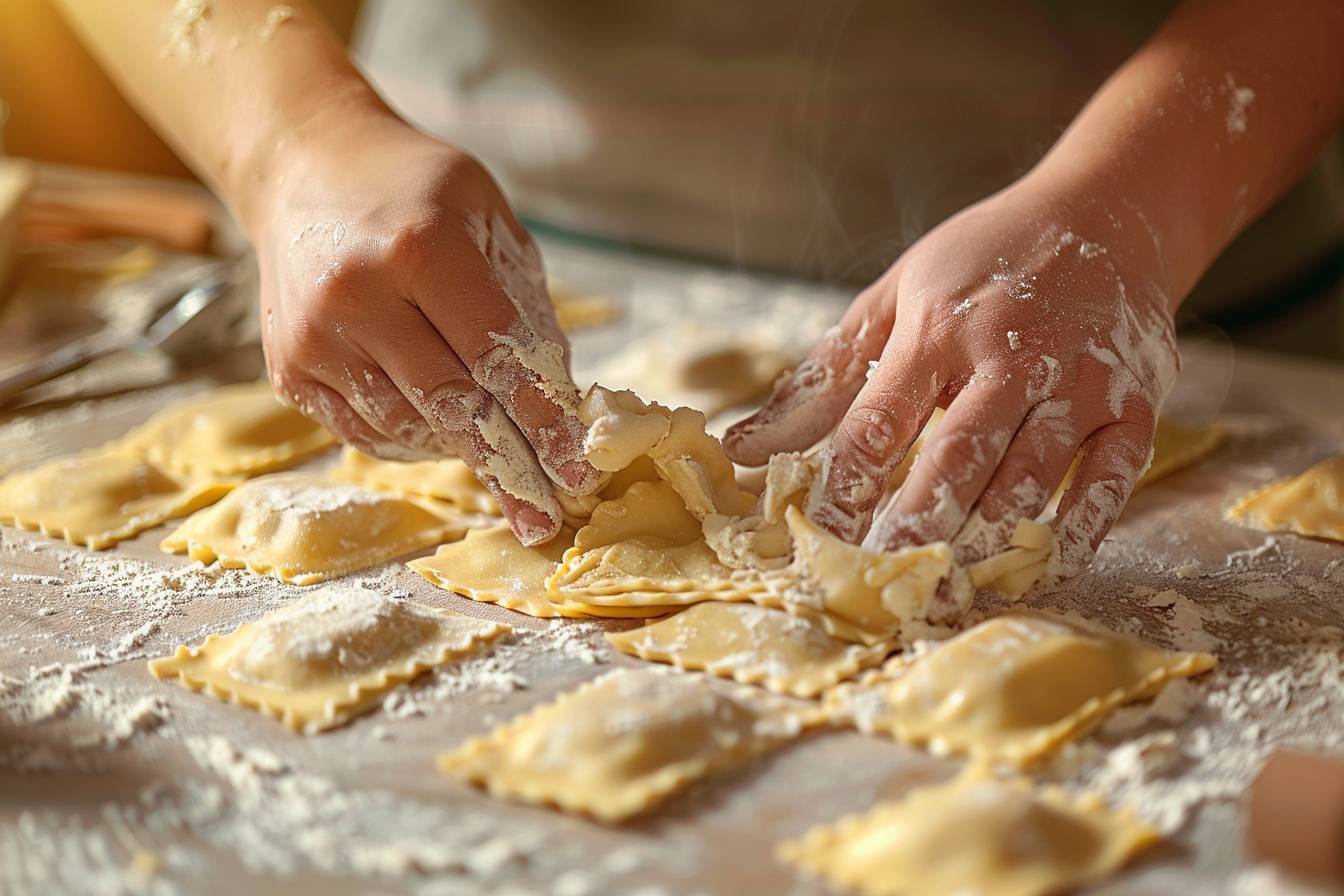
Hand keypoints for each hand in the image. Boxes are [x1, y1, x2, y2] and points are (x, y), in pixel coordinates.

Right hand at [253, 116, 599, 544]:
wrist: (304, 167)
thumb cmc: (415, 190)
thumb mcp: (489, 218)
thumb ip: (524, 306)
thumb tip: (559, 402)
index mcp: (420, 246)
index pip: (497, 357)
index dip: (543, 422)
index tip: (577, 473)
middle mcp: (358, 295)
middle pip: (453, 406)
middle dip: (510, 465)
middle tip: (546, 515)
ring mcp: (314, 338)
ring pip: (410, 429)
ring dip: (464, 450)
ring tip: (501, 457)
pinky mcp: (289, 369)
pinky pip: (367, 433)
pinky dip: (415, 441)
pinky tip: (443, 431)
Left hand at [725, 175, 1179, 577]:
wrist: (1108, 210)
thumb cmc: (982, 263)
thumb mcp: (894, 298)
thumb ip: (824, 378)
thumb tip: (741, 448)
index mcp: (938, 327)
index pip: (879, 420)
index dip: (845, 485)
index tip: (817, 540)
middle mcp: (1010, 354)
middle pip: (960, 453)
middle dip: (919, 520)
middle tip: (885, 581)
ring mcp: (1081, 381)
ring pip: (1032, 474)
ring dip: (990, 537)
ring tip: (950, 591)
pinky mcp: (1135, 403)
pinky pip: (1111, 478)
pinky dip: (1078, 526)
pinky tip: (1041, 567)